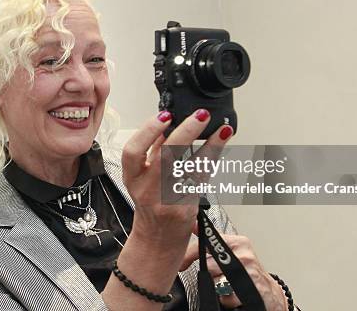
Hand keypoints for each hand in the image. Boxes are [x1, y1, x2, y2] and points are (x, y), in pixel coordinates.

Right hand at [122, 109, 233, 247]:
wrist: (157, 240)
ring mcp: (168, 200)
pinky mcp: (186, 208)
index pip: (133, 151)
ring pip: (191, 168)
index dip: (148, 131)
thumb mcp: (143, 177)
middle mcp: (148, 189)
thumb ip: (153, 150)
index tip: (165, 116)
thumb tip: (168, 123)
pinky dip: (213, 160)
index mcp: (133, 177)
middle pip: (166, 156)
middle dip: (186, 132)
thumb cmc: (151, 206)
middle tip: (201, 116)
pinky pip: (203, 179)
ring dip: (210, 146)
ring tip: (222, 129)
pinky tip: (222, 146)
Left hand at [180, 232, 287, 310]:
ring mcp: (248, 271)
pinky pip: (226, 296)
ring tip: (228, 283)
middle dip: (210, 274)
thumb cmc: (247, 269)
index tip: (181, 263)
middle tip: (218, 275)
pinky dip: (226, 298)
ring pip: (216, 281)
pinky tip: (234, 293)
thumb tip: (194, 224)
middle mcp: (243, 254)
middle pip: (209, 266)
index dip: (190, 254)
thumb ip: (213, 240)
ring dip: (218, 286)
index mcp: (237, 242)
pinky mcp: (251, 288)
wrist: (268, 291)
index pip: (207, 244)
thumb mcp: (232, 249)